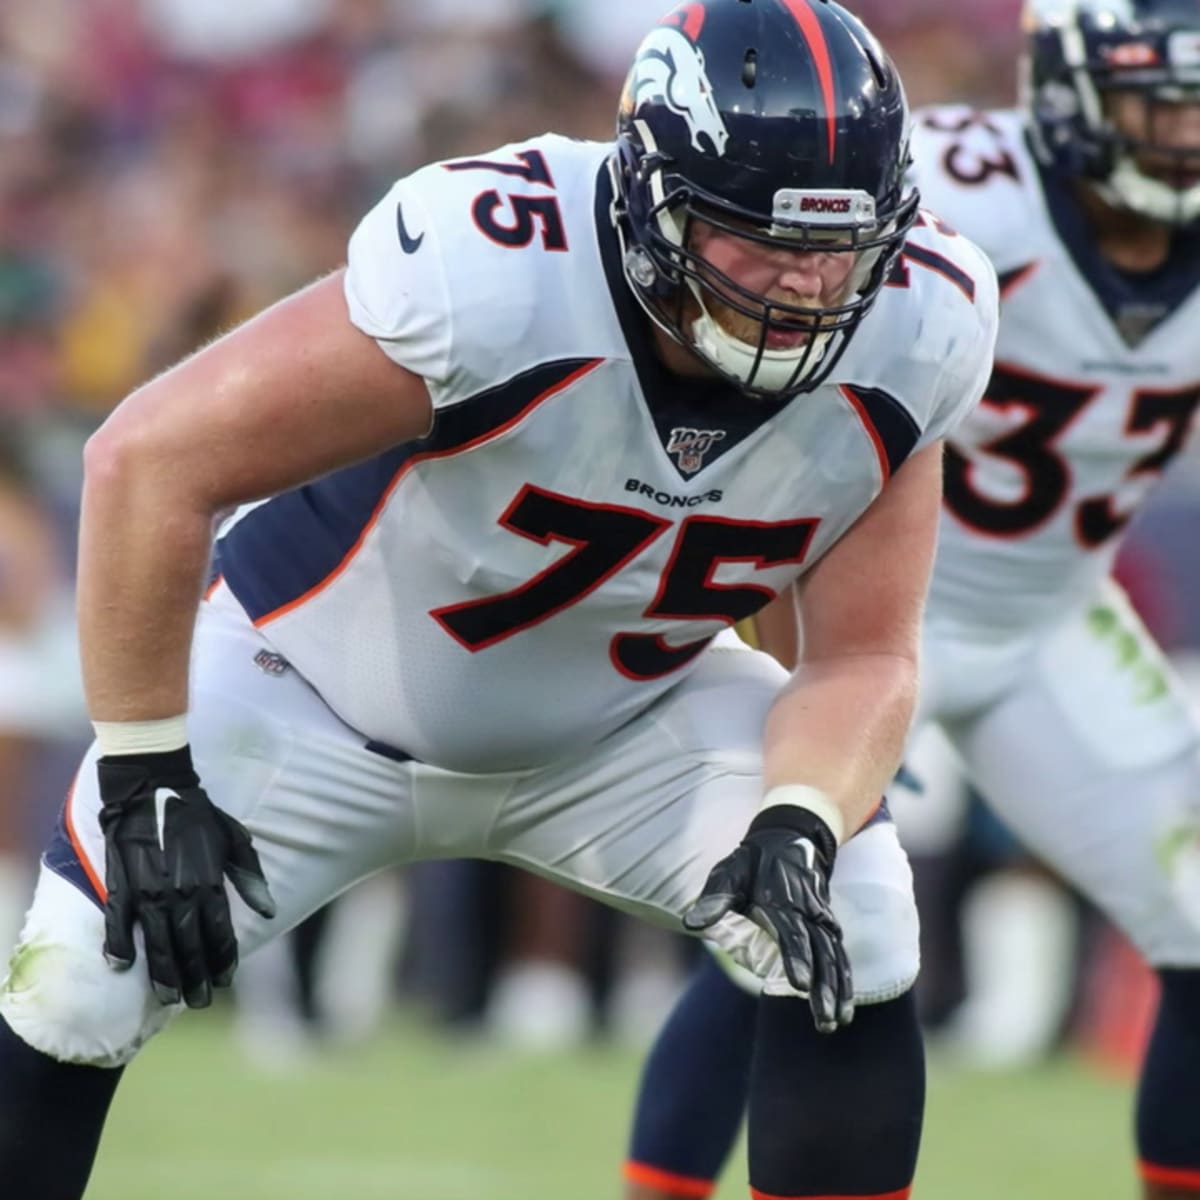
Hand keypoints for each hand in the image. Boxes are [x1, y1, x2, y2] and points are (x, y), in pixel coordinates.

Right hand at [97, 746, 275, 1008]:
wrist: (153, 788)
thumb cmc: (198, 814)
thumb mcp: (234, 841)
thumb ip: (250, 878)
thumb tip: (268, 911)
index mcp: (209, 883)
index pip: (219, 933)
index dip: (223, 959)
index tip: (226, 979)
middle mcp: (179, 894)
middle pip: (189, 946)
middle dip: (196, 977)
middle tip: (201, 1000)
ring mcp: (147, 892)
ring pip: (158, 943)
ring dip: (164, 974)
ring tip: (170, 998)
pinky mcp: (121, 886)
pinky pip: (118, 922)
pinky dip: (119, 944)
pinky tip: (121, 966)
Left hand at [683, 804, 852, 1031]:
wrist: (789, 837)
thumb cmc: (753, 861)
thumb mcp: (729, 872)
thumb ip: (715, 899)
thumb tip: (692, 922)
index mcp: (783, 902)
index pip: (793, 934)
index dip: (797, 958)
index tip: (800, 984)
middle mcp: (808, 912)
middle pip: (820, 953)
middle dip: (823, 987)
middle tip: (824, 1019)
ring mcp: (822, 919)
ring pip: (835, 957)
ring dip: (838, 989)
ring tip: (836, 1021)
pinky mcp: (828, 925)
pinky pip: (841, 954)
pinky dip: (846, 980)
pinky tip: (846, 1007)